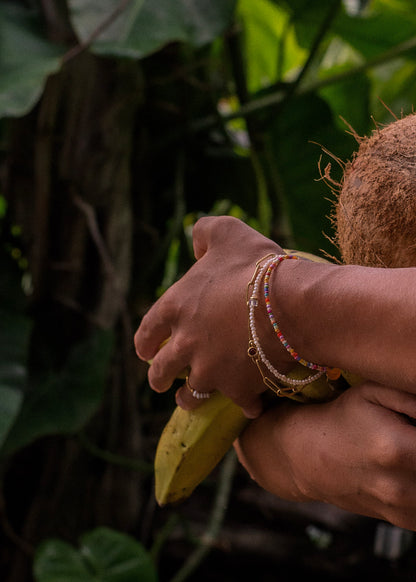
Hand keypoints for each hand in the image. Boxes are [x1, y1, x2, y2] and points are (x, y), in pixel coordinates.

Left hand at [134, 216, 293, 417]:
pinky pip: (239, 403)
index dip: (144, 344)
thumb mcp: (227, 233)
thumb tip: (196, 243)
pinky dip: (245, 404)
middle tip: (161, 383)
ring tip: (191, 399)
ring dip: (189, 398)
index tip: (145, 353)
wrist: (292, 304)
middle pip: (161, 371)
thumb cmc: (256, 266)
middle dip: (159, 378)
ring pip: (190, 395)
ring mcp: (210, 370)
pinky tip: (252, 404)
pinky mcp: (237, 388)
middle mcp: (185, 344)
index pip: (147, 332)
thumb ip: (205, 232)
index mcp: (175, 308)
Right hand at [236, 381, 415, 529]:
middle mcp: (402, 486)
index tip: (413, 426)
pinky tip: (407, 467)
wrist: (307, 456)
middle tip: (409, 434)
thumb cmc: (342, 418)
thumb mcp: (373, 392)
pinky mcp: (403, 521)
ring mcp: (402, 508)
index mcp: (398, 448)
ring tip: (408, 447)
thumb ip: (412, 397)